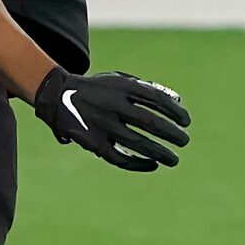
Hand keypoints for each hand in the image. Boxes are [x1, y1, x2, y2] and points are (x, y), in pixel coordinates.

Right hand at [34, 66, 190, 172]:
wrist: (58, 96)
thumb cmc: (98, 89)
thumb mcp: (119, 80)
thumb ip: (147, 88)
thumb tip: (178, 101)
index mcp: (121, 87)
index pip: (157, 99)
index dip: (174, 112)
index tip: (186, 122)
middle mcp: (112, 105)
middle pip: (150, 122)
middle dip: (171, 134)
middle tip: (184, 141)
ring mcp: (102, 125)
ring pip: (137, 143)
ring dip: (159, 153)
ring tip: (173, 160)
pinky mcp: (94, 142)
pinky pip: (119, 157)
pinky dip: (137, 163)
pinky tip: (152, 165)